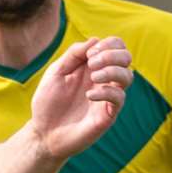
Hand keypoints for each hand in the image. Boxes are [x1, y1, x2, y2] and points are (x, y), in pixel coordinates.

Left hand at [28, 36, 131, 161]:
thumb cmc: (48, 103)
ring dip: (112, 70)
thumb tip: (95, 40)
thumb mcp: (56, 72)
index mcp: (92, 66)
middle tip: (92, 63)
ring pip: (128, 76)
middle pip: (126, 58)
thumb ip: (73, 55)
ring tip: (93, 77)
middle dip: (112, 54)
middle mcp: (103, 80)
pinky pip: (119, 98)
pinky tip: (89, 95)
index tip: (90, 53)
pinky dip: (106, 92)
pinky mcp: (108, 115)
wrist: (43, 132)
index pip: (115, 47)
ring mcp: (107, 97)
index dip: (108, 44)